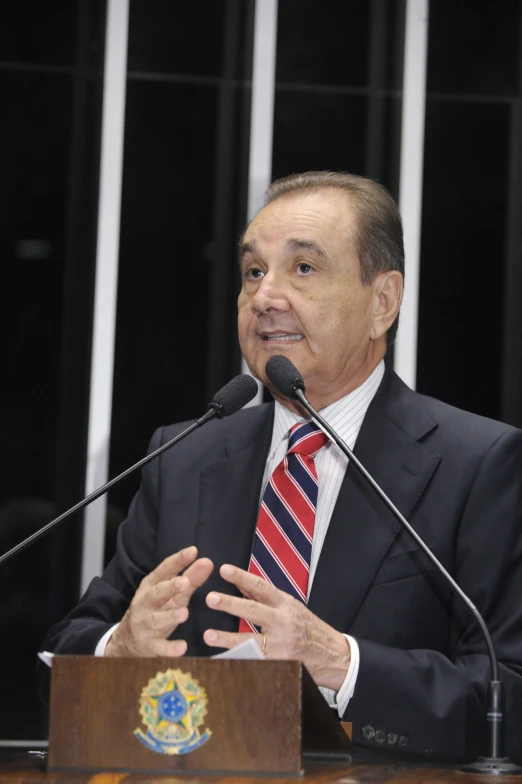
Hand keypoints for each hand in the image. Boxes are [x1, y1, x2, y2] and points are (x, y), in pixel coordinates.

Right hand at [105, 546, 212, 656]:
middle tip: (184, 582)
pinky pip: (159, 647)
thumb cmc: (155, 610)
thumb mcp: (171, 594)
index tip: (193, 551)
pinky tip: (182, 647)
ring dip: (169, 616)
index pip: (164, 570)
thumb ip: (190, 578)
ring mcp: (144, 624)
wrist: (126, 641)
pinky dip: (169, 648)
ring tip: (184, 613)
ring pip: (156, 619)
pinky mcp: (148, 645)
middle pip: (156, 593)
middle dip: (169, 587)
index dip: (178, 560)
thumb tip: (207, 562)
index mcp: (151, 586)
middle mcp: (145, 603)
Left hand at [203, 564, 349, 689]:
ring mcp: (281, 645)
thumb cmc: (307, 627)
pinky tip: (222, 660)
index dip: (242, 577)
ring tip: (208, 635)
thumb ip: (263, 597)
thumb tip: (239, 582)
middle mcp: (283, 622)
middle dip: (230, 604)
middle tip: (210, 598)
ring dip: (228, 638)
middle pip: (254, 612)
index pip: (261, 587)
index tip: (224, 570)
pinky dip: (239, 659)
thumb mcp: (289, 606)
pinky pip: (255, 661)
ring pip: (251, 640)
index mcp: (285, 604)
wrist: (331, 655)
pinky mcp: (278, 664)